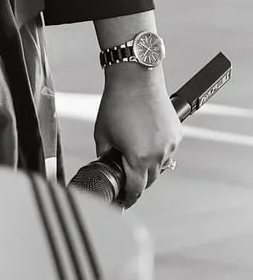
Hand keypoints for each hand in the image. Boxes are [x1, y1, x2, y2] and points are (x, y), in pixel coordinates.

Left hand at [94, 66, 182, 205]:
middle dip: (138, 179)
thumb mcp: (103, 133)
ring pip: (161, 165)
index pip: (136, 189)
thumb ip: (105, 154)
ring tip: (135, 148)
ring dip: (149, 164)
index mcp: (139, 158)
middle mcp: (158, 154)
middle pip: (150, 179)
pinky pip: (168, 150)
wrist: (136, 79)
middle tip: (126, 172)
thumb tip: (107, 163)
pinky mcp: (177, 134)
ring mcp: (170, 144)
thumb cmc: (119, 102)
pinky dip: (158, 149)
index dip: (128, 197)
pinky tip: (147, 138)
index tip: (125, 201)